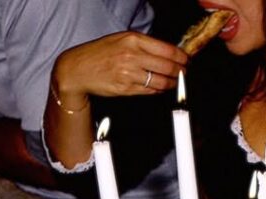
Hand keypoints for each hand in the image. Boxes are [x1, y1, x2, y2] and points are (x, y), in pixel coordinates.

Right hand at [52, 32, 187, 106]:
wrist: (78, 69)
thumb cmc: (101, 53)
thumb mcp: (121, 40)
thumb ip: (144, 45)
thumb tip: (168, 52)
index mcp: (132, 39)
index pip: (168, 49)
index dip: (182, 57)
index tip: (187, 60)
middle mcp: (132, 56)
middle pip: (168, 67)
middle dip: (181, 71)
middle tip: (185, 72)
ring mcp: (130, 73)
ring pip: (162, 81)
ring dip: (172, 83)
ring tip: (175, 81)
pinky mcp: (127, 89)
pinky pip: (151, 91)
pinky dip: (159, 90)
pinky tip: (161, 86)